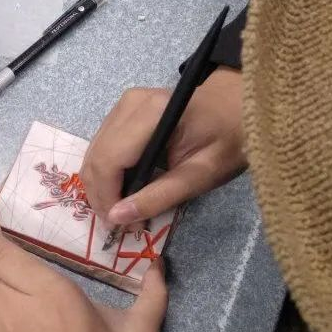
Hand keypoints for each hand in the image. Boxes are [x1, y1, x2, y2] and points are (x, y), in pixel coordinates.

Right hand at [80, 67, 244, 228]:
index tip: (118, 226)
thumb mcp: (201, 176)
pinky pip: (101, 148)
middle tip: (119, 225)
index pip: (109, 160)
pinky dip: (106, 174)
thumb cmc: (229, 139)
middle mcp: (129, 104)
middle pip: (96, 158)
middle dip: (101, 196)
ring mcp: (123, 104)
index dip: (107, 197)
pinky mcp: (122, 110)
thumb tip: (116, 218)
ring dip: (101, 187)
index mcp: (152, 114)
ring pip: (93, 154)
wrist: (237, 106)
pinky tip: (123, 191)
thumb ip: (158, 197)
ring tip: (122, 211)